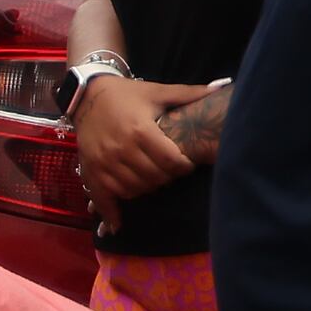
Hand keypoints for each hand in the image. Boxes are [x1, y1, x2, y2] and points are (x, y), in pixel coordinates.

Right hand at [69, 74, 208, 210]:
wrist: (88, 96)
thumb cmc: (127, 95)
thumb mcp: (159, 92)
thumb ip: (189, 94)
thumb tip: (222, 87)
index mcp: (140, 131)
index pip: (170, 162)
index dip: (183, 167)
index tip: (186, 164)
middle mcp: (121, 150)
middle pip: (154, 178)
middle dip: (167, 177)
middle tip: (170, 171)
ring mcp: (104, 163)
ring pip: (133, 190)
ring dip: (146, 188)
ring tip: (151, 179)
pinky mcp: (91, 171)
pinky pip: (103, 198)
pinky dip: (112, 212)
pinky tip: (118, 224)